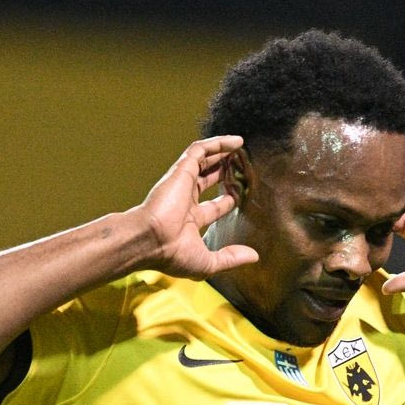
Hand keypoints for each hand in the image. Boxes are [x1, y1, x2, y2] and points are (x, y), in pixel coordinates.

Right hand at [130, 136, 258, 278]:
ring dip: (222, 154)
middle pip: (208, 180)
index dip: (227, 201)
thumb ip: (231, 258)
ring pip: (204, 161)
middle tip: (241, 167)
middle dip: (224, 173)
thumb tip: (254, 256)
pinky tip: (236, 142)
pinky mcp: (182, 170)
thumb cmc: (172, 254)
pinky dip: (218, 144)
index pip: (212, 207)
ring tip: (241, 147)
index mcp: (188, 221)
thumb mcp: (208, 262)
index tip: (239, 196)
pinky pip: (200, 150)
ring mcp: (182, 184)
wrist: (150, 240)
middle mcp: (185, 200)